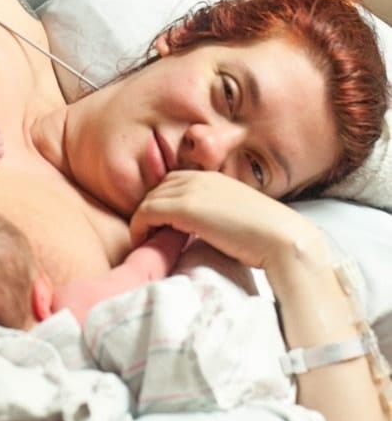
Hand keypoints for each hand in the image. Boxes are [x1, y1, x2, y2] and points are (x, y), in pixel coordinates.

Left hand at [129, 170, 314, 271]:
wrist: (282, 239)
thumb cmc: (266, 237)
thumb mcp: (236, 215)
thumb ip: (216, 213)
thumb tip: (205, 230)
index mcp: (212, 177)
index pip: (173, 182)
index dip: (163, 202)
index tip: (162, 226)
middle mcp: (198, 178)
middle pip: (158, 188)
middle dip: (151, 209)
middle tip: (150, 235)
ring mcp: (190, 190)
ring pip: (148, 199)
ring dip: (143, 220)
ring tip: (147, 242)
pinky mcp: (184, 207)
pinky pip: (146, 212)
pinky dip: (139, 227)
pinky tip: (144, 244)